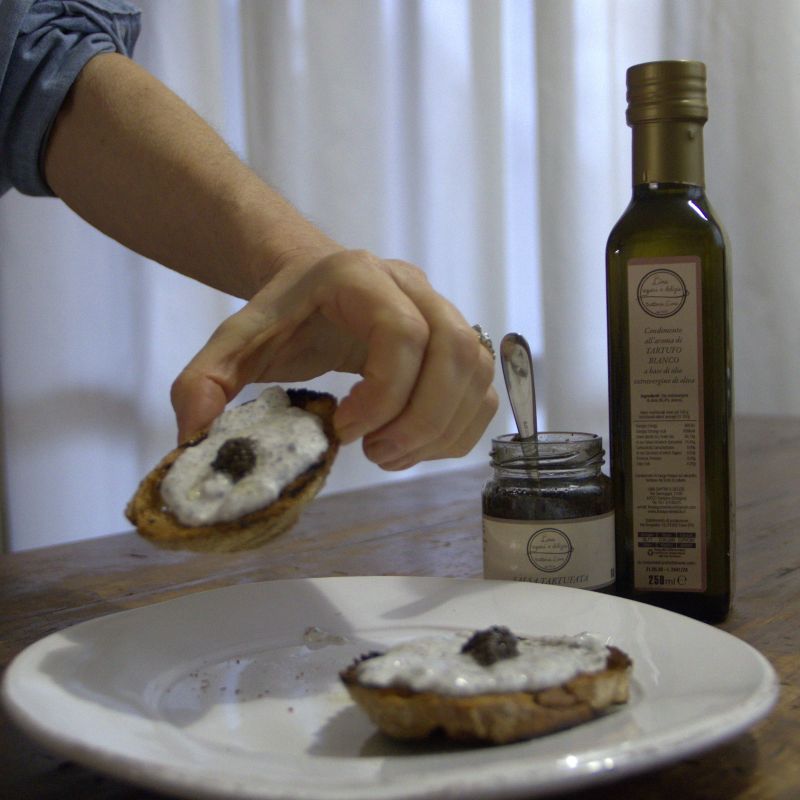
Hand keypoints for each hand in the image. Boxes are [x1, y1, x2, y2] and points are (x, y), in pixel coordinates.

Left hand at [171, 249, 497, 469]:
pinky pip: (482, 391)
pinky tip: (414, 447)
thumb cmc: (283, 317)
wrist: (318, 292)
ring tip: (390, 454)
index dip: (384, 392)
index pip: (403, 332)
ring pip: (475, 374)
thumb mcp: (235, 342)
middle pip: (454, 353)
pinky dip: (458, 431)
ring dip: (440, 429)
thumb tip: (193, 432)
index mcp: (360, 276)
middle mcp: (414, 287)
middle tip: (376, 453)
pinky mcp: (459, 344)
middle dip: (420, 419)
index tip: (345, 430)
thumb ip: (203, 380)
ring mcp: (445, 313)